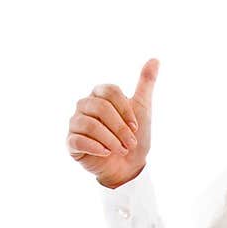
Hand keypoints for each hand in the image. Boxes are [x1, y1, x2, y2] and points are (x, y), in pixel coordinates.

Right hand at [66, 57, 159, 187]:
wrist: (128, 167)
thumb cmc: (134, 137)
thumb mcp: (143, 108)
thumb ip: (145, 84)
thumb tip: (155, 59)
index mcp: (99, 95)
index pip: (109, 91)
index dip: (125, 110)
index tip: (136, 127)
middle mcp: (84, 106)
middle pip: (100, 107)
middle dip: (120, 128)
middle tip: (131, 143)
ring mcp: (76, 124)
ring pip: (89, 124)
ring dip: (110, 139)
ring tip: (121, 150)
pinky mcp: (71, 143)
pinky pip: (78, 140)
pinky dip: (95, 147)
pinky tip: (106, 153)